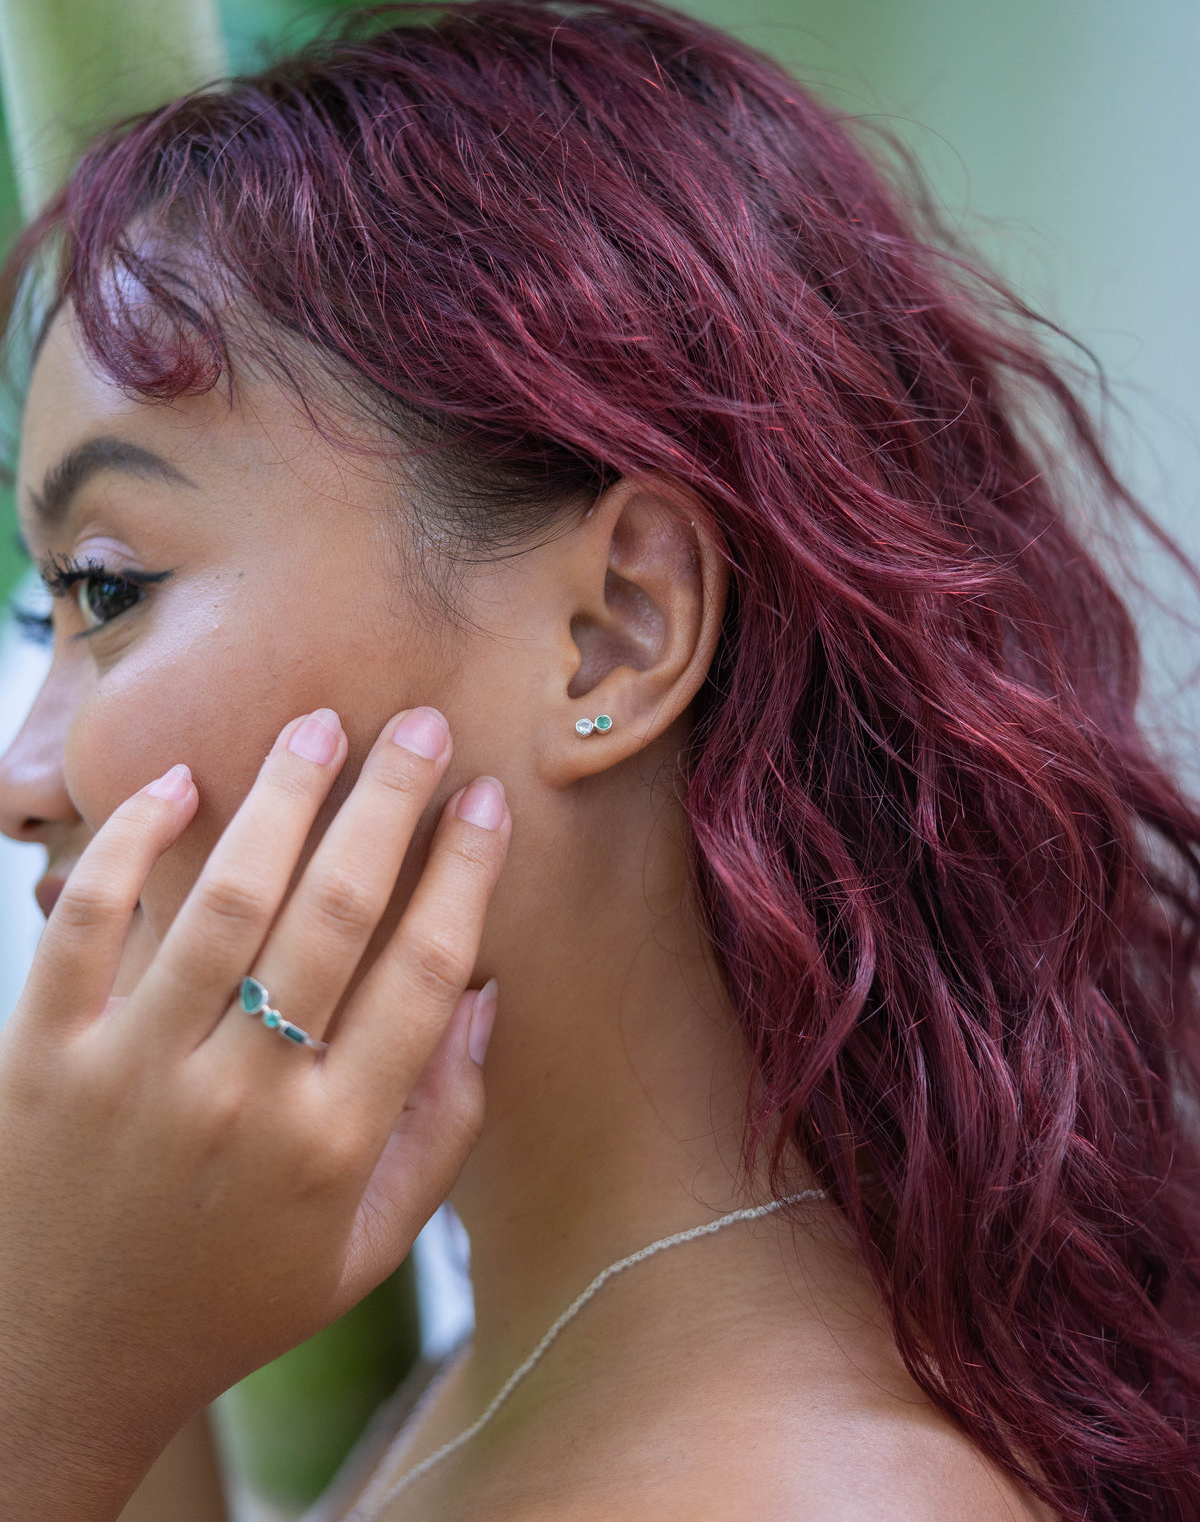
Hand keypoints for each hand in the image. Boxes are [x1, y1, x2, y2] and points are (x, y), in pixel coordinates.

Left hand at [0, 707, 507, 1520]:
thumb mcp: (363, 1252)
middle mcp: (241, 1101)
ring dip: (279, 798)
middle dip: (386, 804)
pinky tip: (179, 786)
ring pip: (224, 901)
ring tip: (317, 727)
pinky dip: (131, 844)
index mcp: (332, 1149)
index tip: (485, 799)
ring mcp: (133, 1073)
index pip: (421, 976)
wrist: (56, 1362)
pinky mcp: (43, 1056)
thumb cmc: (228, 1301)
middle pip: (334, 916)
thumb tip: (485, 998)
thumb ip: (441, 1132)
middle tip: (417, 724)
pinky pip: (89, 924)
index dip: (463, 874)